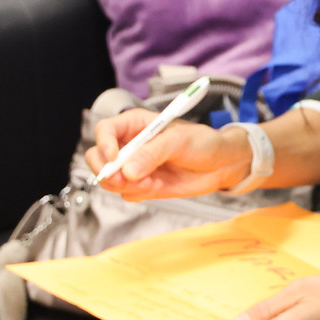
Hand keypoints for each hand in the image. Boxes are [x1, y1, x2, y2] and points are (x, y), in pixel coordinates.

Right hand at [86, 109, 250, 199]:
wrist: (221, 164)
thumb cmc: (203, 143)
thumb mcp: (179, 141)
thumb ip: (152, 153)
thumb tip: (127, 170)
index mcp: (135, 125)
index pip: (104, 130)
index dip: (104, 144)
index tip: (114, 158)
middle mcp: (130, 146)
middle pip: (97, 158)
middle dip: (107, 172)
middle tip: (125, 179)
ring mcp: (134, 167)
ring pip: (110, 180)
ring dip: (127, 186)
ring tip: (152, 182)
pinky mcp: (142, 185)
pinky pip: (127, 194)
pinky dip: (139, 194)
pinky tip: (159, 186)